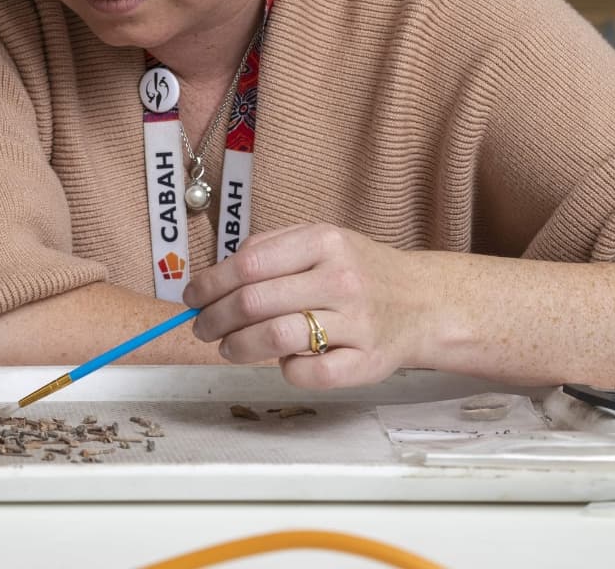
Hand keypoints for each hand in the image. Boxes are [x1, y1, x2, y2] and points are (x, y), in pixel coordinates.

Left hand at [185, 223, 428, 390]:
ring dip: (239, 347)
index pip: (248, 264)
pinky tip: (282, 361)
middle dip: (216, 319)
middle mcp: (340, 279)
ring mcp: (356, 322)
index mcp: (324, 241)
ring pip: (276, 338)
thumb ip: (270, 249)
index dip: (210, 284)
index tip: (192, 298)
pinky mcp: (367, 362)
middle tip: (202, 328)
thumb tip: (214, 275)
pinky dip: (287, 370)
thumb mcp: (319, 240)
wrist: (421, 302)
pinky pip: (311, 374)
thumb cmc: (358, 270)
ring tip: (229, 347)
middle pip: (255, 302)